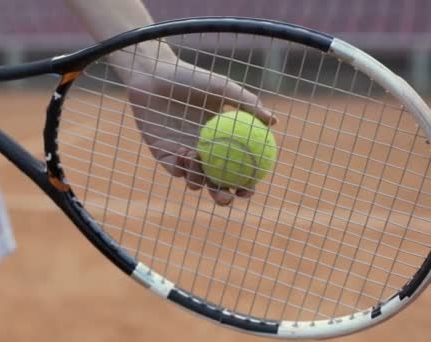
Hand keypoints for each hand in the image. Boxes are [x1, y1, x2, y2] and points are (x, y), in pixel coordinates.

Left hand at [123, 57, 276, 205]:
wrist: (157, 75)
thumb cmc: (191, 78)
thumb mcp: (222, 87)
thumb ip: (247, 103)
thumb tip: (273, 122)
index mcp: (223, 142)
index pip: (238, 170)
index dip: (245, 185)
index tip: (249, 189)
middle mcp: (204, 153)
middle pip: (216, 184)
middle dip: (222, 198)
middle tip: (225, 197)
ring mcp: (183, 155)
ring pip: (194, 180)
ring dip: (198, 180)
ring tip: (200, 160)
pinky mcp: (163, 154)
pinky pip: (174, 168)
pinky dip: (181, 167)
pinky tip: (186, 153)